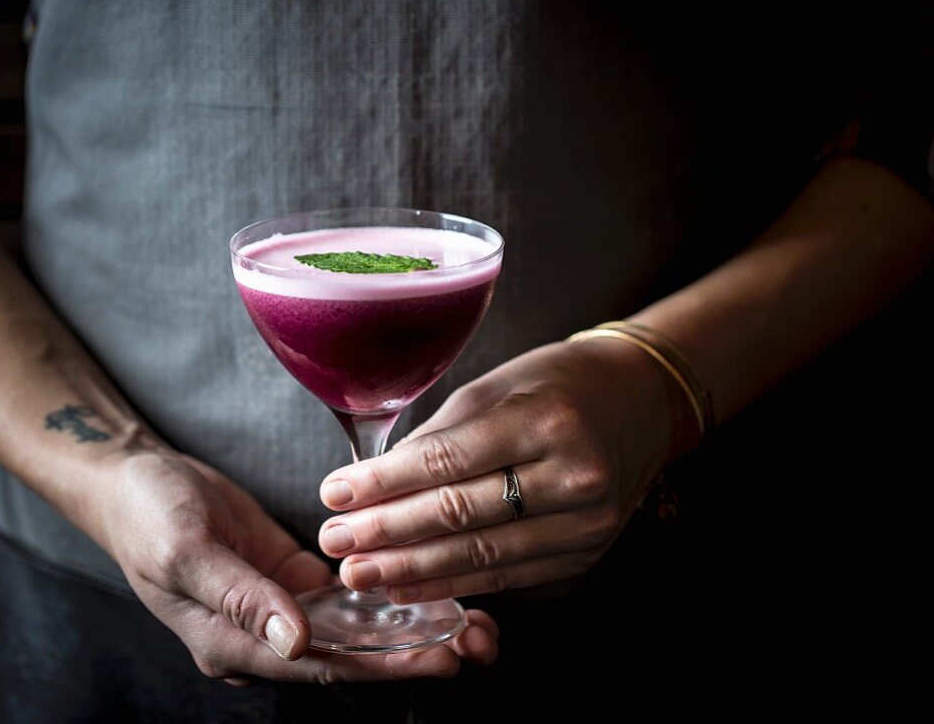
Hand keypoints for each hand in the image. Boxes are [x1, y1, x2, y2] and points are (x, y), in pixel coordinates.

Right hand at [95, 450, 498, 684]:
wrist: (132, 480)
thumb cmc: (147, 515)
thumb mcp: (186, 552)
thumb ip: (242, 598)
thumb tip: (297, 641)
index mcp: (232, 645)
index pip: (322, 662)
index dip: (382, 663)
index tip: (438, 657)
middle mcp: (263, 635)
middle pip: (349, 652)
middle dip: (413, 651)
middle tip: (477, 642)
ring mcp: (279, 606)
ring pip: (355, 627)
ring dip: (408, 626)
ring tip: (471, 620)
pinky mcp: (289, 576)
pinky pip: (345, 593)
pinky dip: (384, 593)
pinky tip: (428, 586)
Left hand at [317, 338, 693, 602]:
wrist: (639, 405)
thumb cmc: (557, 386)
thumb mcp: (495, 388)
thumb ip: (437, 438)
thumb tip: (373, 484)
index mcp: (546, 419)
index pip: (446, 462)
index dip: (383, 484)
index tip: (334, 494)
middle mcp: (574, 476)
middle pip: (459, 515)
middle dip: (386, 533)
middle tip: (334, 542)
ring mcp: (586, 525)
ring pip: (480, 557)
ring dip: (410, 570)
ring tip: (359, 574)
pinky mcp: (584, 556)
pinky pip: (506, 578)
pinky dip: (452, 584)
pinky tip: (409, 587)